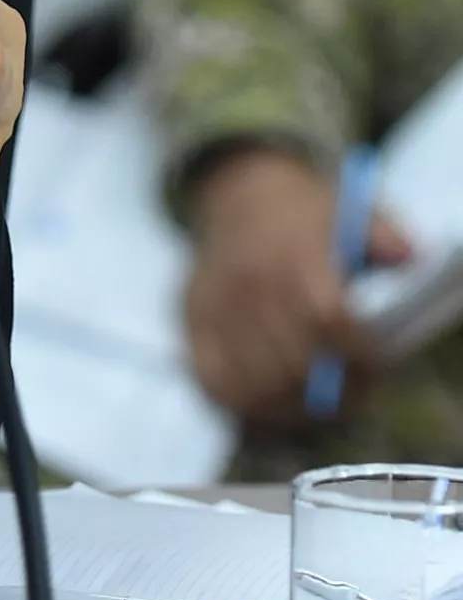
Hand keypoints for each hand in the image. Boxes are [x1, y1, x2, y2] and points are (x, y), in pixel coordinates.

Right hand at [184, 147, 406, 427]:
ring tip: (320, 400)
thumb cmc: (303, 213)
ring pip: (256, 380)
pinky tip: (275, 399)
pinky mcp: (192, 322)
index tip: (376, 362)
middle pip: (293, 360)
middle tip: (355, 389)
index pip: (326, 317)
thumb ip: (383, 234)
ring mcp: (215, 306)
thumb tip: (408, 256)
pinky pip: (215, 380)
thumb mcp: (349, 210)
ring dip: (295, 403)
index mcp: (289, 252)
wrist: (237, 195)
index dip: (356, 352)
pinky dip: (248, 402)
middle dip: (333, 387)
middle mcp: (247, 282)